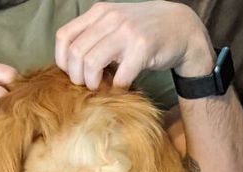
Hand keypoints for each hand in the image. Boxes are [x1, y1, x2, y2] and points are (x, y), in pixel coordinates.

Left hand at [55, 0, 214, 90]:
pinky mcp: (142, 47)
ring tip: (101, 87)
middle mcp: (110, 18)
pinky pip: (120, 76)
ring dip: (93, 83)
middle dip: (78, 77)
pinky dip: (117, 88)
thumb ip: (95, 36)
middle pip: (76, 54)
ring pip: (91, 64)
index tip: (73, 73)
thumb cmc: (144, 31)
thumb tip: (72, 63)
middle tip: (89, 85)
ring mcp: (126, 32)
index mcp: (99, 12)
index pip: (64, 37)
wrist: (180, 26)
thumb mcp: (115, 24)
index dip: (63, 61)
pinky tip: (121, 88)